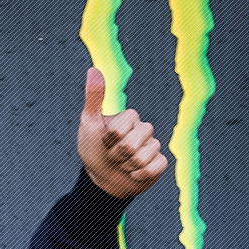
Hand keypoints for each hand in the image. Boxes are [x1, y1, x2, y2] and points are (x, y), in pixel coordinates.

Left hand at [77, 67, 167, 198]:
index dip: (108, 140)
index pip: (120, 129)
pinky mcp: (159, 164)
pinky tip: (133, 174)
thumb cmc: (93, 150)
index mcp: (130, 118)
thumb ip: (94, 98)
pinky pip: (153, 169)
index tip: (103, 141)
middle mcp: (144, 129)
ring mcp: (153, 146)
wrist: (102, 180)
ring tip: (121, 165)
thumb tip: (93, 69)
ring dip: (125, 167)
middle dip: (115, 156)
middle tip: (111, 156)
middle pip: (131, 145)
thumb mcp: (89, 124)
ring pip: (142, 158)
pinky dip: (138, 176)